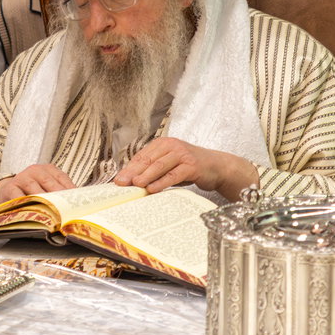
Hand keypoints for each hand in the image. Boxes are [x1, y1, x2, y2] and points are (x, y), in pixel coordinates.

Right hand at [0, 163, 74, 206]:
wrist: (7, 189)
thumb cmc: (32, 190)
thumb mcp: (46, 186)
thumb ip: (59, 192)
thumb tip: (77, 205)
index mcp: (48, 169)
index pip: (62, 179)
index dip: (71, 191)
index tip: (77, 203)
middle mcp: (35, 171)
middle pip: (50, 184)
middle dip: (59, 198)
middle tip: (67, 211)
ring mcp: (22, 178)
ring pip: (35, 190)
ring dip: (45, 203)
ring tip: (54, 214)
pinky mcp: (10, 188)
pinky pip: (20, 198)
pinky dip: (27, 206)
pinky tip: (34, 213)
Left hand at [111, 137, 259, 200]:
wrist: (216, 167)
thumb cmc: (189, 168)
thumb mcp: (169, 166)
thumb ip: (153, 170)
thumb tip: (131, 182)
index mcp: (162, 144)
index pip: (141, 156)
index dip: (129, 169)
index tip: (118, 180)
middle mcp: (171, 146)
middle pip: (148, 160)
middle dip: (133, 173)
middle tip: (122, 184)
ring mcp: (182, 154)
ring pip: (159, 166)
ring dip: (146, 176)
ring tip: (135, 186)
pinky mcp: (192, 165)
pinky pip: (174, 175)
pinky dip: (162, 182)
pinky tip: (152, 189)